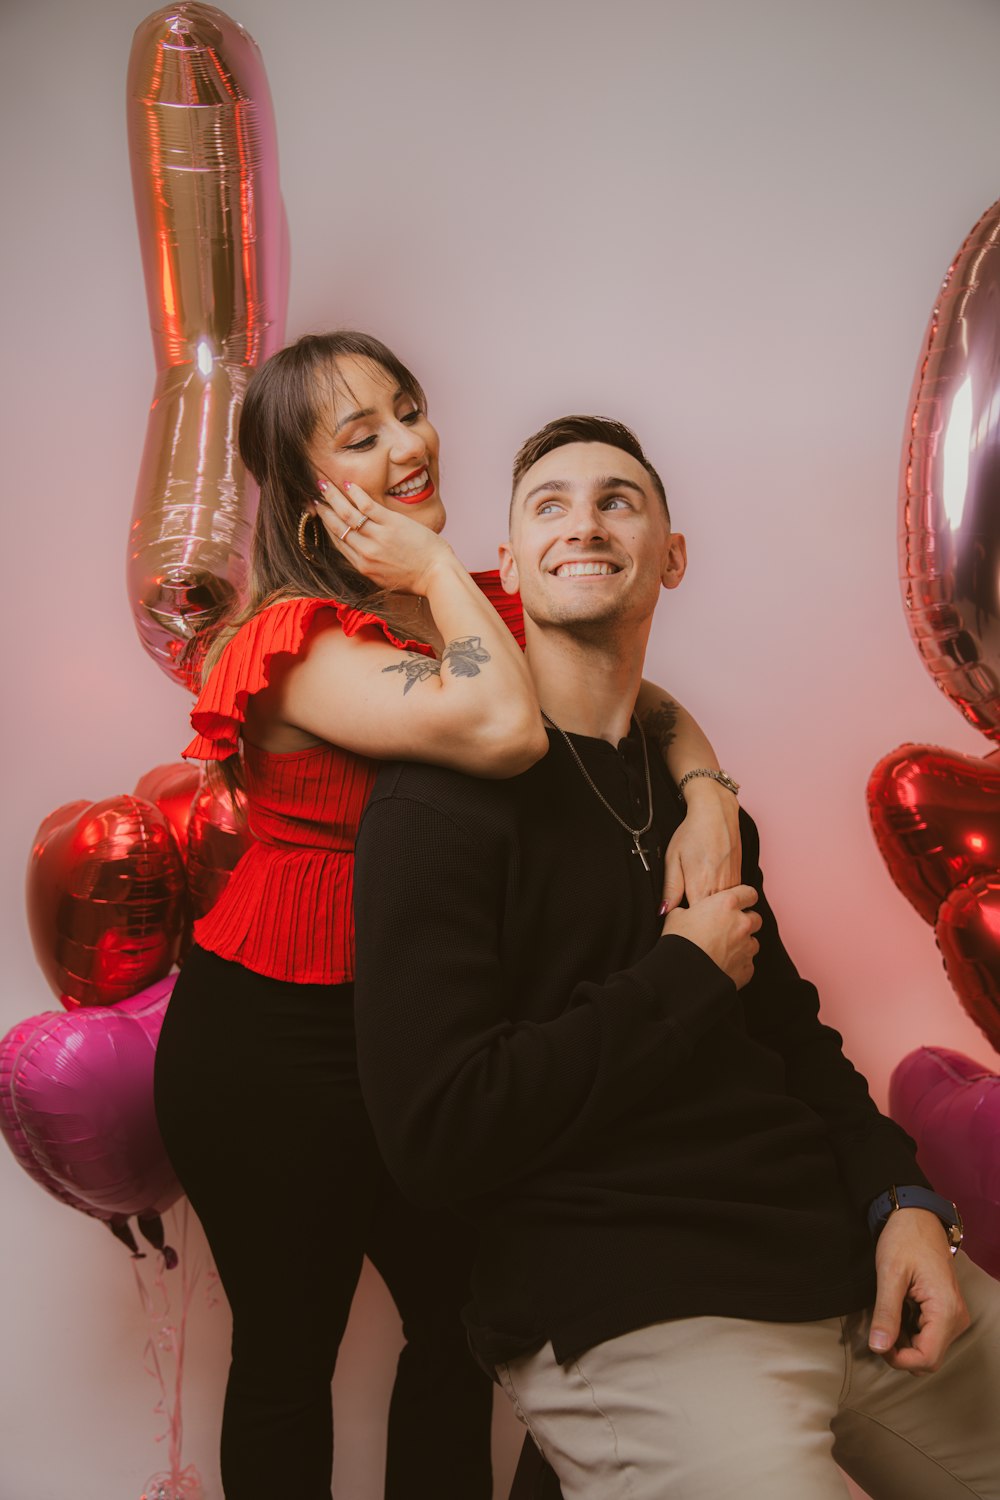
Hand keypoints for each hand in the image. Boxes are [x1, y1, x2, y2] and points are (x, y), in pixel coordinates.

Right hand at [314, 481, 453, 594]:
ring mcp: (377, 538)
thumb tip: (364, 553)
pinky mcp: (391, 525)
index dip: (325, 525)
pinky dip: (355, 494)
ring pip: (347, 514)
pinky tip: (348, 484)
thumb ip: (372, 565)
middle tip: (312, 495)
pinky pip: (367, 506)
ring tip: (322, 484)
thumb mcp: (387, 579)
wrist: (437, 576)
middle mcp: (365, 553)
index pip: (338, 541)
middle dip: (322, 509)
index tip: (318, 512)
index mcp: (363, 566)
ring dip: (332, 497)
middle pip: (337, 527)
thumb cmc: (417, 579)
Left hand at [662, 779, 741, 910]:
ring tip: (702, 909)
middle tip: (690, 920)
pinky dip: (723, 901)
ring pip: (724, 909)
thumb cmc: (692, 834)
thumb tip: (664, 912)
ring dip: (713, 912)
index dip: (688, 924)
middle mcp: (720, 889)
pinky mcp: (740, 878)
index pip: (695, 919)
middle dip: (701, 922)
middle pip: (712, 918)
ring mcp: (733, 884)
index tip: (680, 922)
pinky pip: (731, 898)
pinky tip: (712, 896)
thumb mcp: (673, 859)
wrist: (717, 813)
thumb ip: (670, 888)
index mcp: (700, 887)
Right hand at [662, 885, 759, 988]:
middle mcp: (742, 923)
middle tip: (727, 929)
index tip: (739, 903)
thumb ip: (688, 910)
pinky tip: (722, 965)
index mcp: (727, 904)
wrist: (682, 975)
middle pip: (755, 918)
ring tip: (723, 950)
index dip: (744, 897)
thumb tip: (686, 912)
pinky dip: (738, 964)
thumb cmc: (678, 941)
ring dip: (742, 944)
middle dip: (744, 922)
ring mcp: (747, 947)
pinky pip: (747, 964)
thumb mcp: (676, 916)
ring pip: (753, 942)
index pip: (749, 894)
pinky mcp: (747, 969)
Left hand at [868, 1209, 969, 1372]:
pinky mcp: (946, 1313)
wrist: (917, 1217)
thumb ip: (886, 1313)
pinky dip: (910, 1332)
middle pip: (928, 1359)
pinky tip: (898, 1311)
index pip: (927, 1359)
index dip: (899, 1359)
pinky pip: (929, 1337)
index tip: (877, 1343)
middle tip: (879, 1327)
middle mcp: (956, 1318)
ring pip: (928, 1350)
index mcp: (946, 1311)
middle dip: (900, 1352)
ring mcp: (953, 1316)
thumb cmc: (905, 1239)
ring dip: (904, 1342)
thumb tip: (878, 1348)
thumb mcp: (890, 1274)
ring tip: (888, 1314)